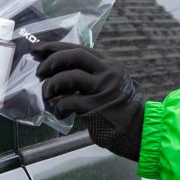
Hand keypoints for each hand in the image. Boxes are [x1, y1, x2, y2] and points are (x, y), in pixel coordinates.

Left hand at [33, 42, 144, 162]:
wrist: (140, 132)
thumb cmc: (122, 110)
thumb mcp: (112, 84)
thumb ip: (93, 75)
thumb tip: (62, 71)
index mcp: (109, 64)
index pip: (79, 48)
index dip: (55, 47)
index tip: (38, 49)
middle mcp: (108, 72)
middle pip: (73, 55)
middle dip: (51, 61)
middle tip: (40, 72)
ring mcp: (102, 88)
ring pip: (68, 76)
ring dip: (52, 85)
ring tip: (48, 94)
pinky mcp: (95, 107)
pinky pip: (68, 101)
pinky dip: (59, 107)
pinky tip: (60, 114)